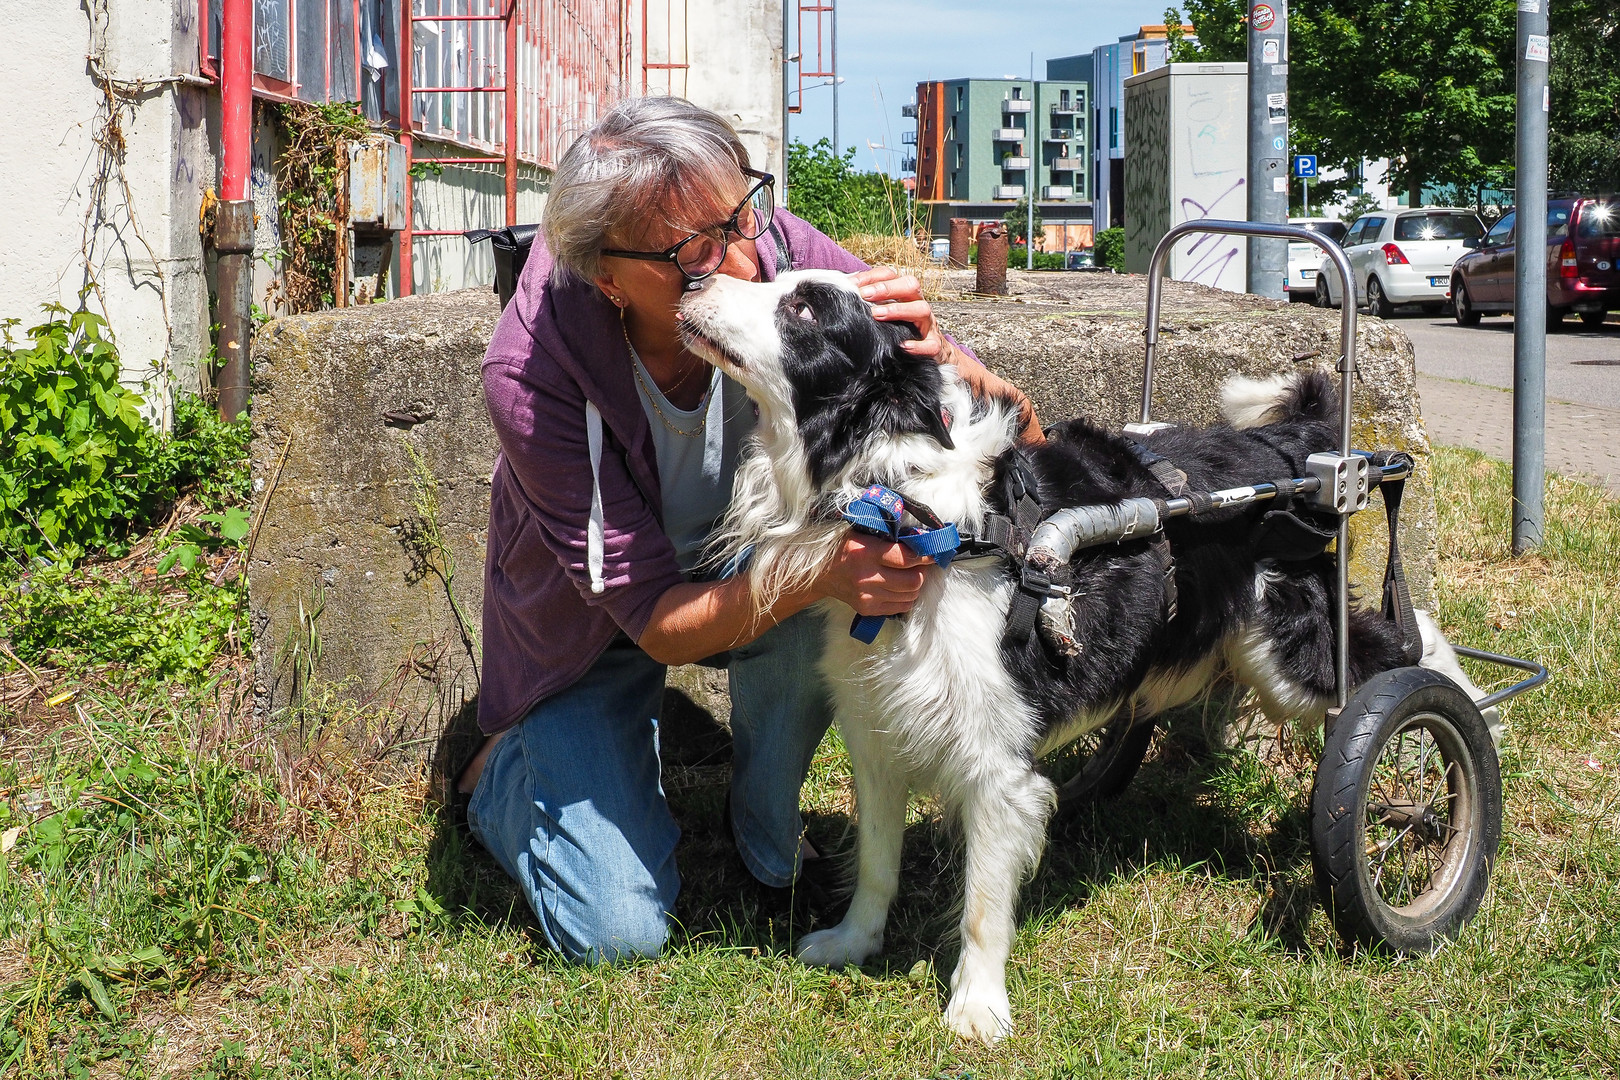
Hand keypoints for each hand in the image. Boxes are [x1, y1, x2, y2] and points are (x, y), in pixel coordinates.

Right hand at [814, 533, 930, 615]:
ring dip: (916, 584)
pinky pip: (901, 607)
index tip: (932, 551)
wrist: (821, 573)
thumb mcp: (862, 533)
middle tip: (922, 563)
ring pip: (910, 595)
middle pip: (912, 581)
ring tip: (911, 574)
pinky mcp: (868, 609)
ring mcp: (868, 596)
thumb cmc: (845, 547)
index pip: (906, 558)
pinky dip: (906, 597)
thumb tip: (919, 539)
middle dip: (922, 571)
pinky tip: (900, 586)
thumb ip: (888, 536)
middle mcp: (867, 577)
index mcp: (866, 553)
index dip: (925, 555)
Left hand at [851, 266, 955, 363]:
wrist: (931, 352)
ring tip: (877, 315)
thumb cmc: (902, 330)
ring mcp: (928, 324)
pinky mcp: (934, 344)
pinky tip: (902, 346)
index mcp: (904, 294)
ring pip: (922, 309)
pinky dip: (918, 345)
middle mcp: (917, 304)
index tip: (852, 284)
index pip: (891, 275)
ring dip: (899, 310)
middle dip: (887, 288)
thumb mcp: (885, 314)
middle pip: (910, 285)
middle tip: (864, 295)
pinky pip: (931, 344)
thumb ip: (868, 304)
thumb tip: (841, 297)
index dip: (872, 276)